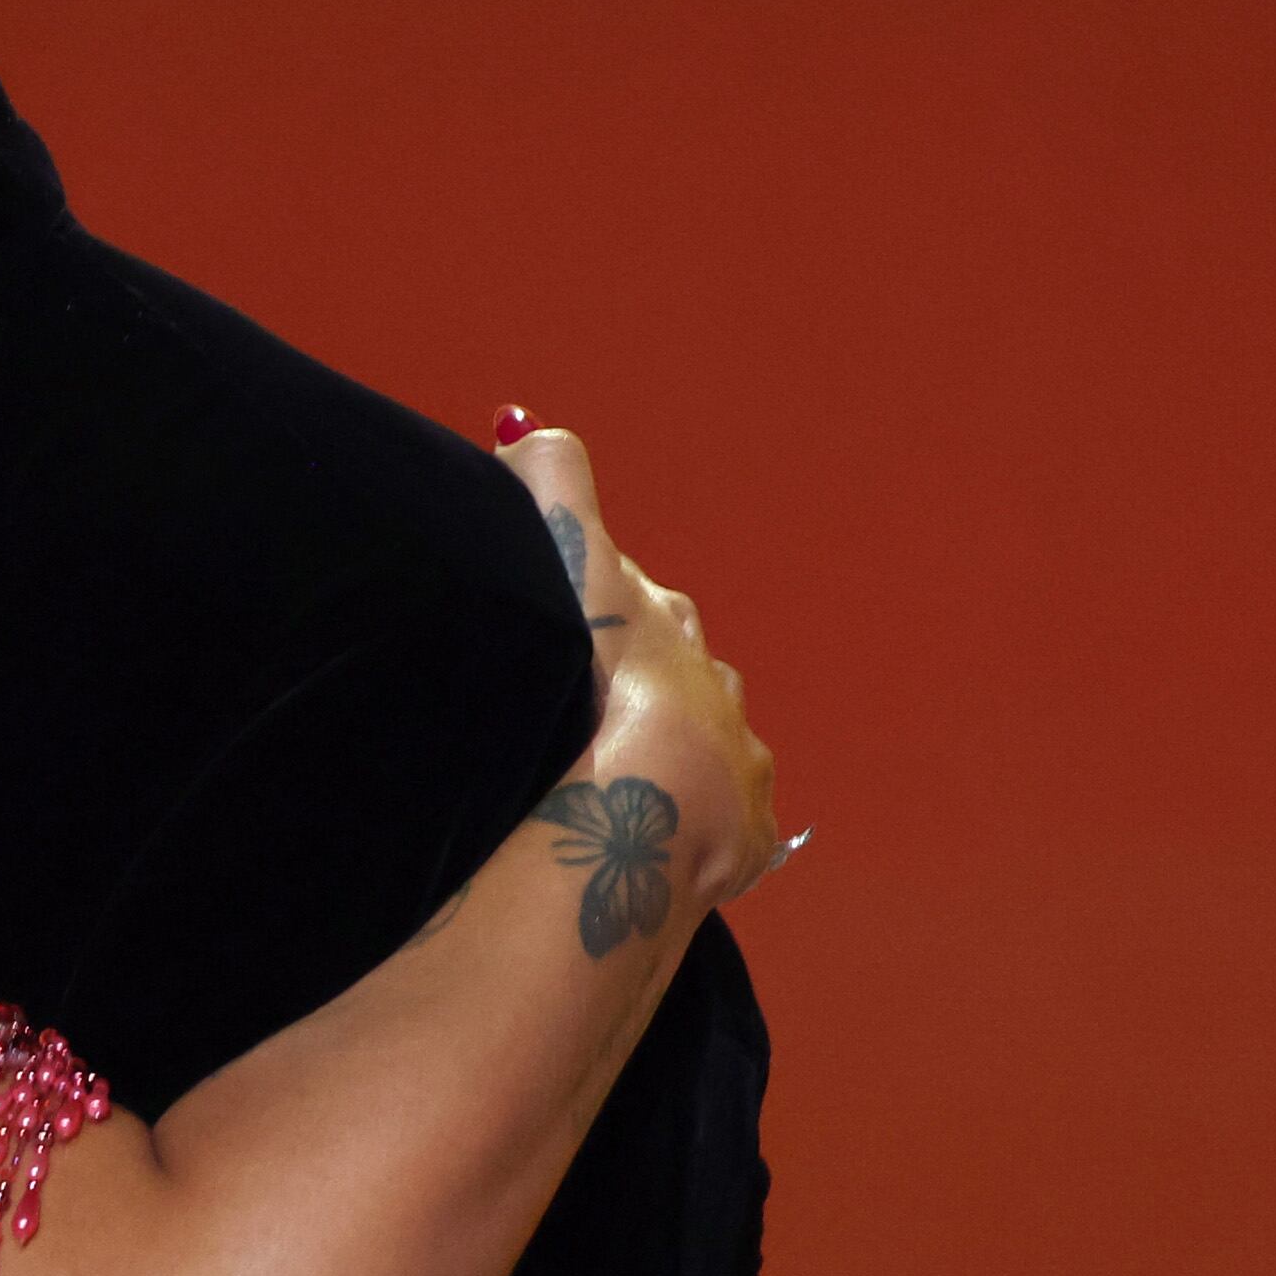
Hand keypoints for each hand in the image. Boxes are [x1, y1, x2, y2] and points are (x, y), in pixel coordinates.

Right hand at [494, 420, 787, 904]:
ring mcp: (738, 772)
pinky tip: (656, 839)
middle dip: (646, 680)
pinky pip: (729, 833)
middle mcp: (719, 695)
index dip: (606, 605)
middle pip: (685, 672)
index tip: (572, 617)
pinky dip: (696, 830)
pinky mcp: (745, 845)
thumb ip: (554, 488)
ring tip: (615, 778)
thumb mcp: (574, 566)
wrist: (650, 809)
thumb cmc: (606, 685)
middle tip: (590, 703)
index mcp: (674, 632)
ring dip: (671, 757)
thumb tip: (530, 430)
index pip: (643, 604)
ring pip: (713, 750)